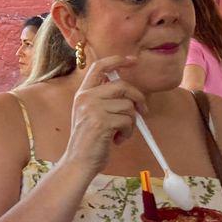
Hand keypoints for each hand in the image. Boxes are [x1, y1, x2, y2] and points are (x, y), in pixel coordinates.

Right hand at [62, 55, 144, 174]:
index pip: (99, 67)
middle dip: (138, 98)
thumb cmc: (90, 141)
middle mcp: (86, 97)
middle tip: (143, 111)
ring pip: (128, 106)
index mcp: (83, 93)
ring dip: (131, 122)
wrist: (79, 162)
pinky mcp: (101, 122)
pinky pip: (127, 121)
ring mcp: (93, 109)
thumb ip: (105, 100)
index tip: (132, 60)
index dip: (117, 60)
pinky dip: (127, 133)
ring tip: (120, 133)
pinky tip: (117, 140)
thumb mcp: (91, 114)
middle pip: (122, 86)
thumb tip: (131, 93)